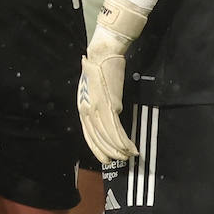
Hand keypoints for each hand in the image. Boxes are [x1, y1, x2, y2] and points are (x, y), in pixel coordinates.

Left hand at [78, 33, 136, 163]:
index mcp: (82, 106)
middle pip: (98, 138)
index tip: (105, 158)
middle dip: (109, 152)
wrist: (103, 53)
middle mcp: (87, 109)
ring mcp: (97, 108)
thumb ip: (97, 102)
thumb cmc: (99, 67)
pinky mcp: (109, 104)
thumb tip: (108, 113)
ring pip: (108, 136)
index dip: (97, 148)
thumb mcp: (92, 88)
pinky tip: (131, 148)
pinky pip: (116, 129)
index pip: (88, 134)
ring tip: (128, 156)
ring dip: (119, 149)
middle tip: (119, 160)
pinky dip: (124, 141)